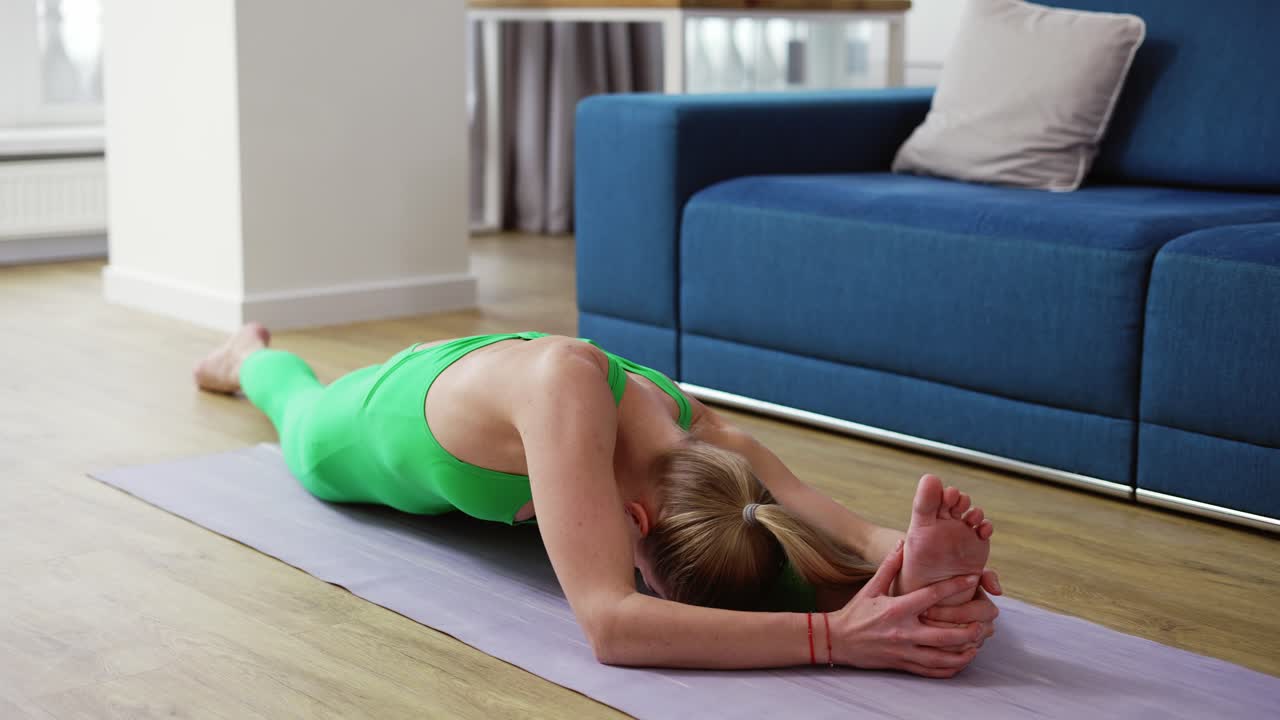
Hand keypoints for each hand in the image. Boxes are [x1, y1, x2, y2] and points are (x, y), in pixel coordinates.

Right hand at [829, 540, 985, 678]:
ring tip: (978, 642)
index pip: (932, 596)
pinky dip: (951, 668)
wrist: (836, 640)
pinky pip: (933, 672)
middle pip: (946, 635)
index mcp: (897, 609)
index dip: (955, 586)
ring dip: (965, 652)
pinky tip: (961, 659)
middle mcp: (904, 632)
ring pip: (943, 657)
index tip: (973, 578)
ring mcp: (904, 652)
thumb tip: (903, 543)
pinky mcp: (903, 665)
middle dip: (969, 630)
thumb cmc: (856, 612)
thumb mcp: (871, 587)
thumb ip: (890, 566)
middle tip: (984, 622)